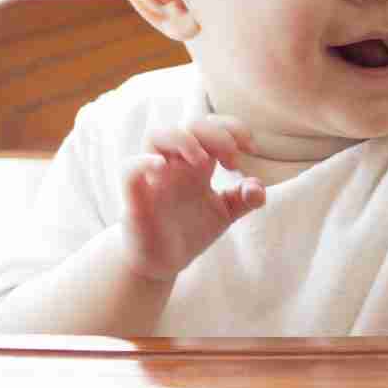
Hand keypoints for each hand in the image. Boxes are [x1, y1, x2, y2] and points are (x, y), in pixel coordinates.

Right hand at [119, 114, 265, 279]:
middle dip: (215, 134)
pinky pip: (129, 169)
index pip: (211, 126)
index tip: (251, 148)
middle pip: (188, 125)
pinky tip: (163, 168)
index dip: (233, 128)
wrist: (161, 262)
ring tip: (204, 162)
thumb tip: (258, 188)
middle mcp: (175, 163)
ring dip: (184, 140)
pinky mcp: (135, 197)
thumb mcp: (225, 213)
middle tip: (232, 161)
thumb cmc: (190, 230)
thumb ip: (244, 199)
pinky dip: (144, 162)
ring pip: (156, 135)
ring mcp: (153, 177)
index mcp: (196, 163)